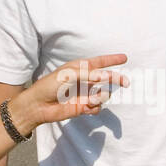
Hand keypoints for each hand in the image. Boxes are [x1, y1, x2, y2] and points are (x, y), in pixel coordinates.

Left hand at [10, 54, 129, 132]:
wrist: (39, 106)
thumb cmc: (50, 85)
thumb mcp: (69, 75)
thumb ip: (89, 75)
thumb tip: (106, 76)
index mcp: (80, 68)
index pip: (99, 62)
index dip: (112, 60)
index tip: (124, 58)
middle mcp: (84, 81)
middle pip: (106, 78)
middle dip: (116, 79)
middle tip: (126, 82)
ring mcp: (84, 94)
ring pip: (103, 94)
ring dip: (100, 97)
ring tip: (90, 99)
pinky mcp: (83, 107)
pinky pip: (97, 107)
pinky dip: (94, 107)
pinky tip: (85, 107)